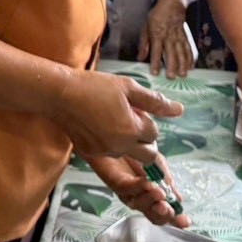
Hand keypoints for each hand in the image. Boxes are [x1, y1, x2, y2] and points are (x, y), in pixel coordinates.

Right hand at [49, 69, 184, 165]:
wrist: (61, 94)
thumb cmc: (95, 86)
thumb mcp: (128, 88)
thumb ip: (155, 101)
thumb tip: (180, 110)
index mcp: (131, 130)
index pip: (154, 133)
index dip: (147, 119)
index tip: (134, 108)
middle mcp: (120, 146)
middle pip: (148, 154)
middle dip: (145, 139)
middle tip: (132, 121)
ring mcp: (105, 152)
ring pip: (129, 154)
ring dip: (129, 142)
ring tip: (114, 120)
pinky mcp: (92, 154)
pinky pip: (112, 154)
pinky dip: (112, 144)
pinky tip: (101, 126)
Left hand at [86, 153, 189, 228]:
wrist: (113, 136)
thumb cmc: (135, 150)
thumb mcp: (157, 162)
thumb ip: (166, 179)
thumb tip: (178, 199)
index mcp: (153, 193)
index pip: (166, 211)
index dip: (176, 219)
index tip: (186, 221)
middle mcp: (140, 197)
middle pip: (152, 215)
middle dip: (162, 215)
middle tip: (168, 209)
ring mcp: (127, 192)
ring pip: (139, 204)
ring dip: (151, 200)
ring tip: (160, 194)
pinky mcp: (115, 182)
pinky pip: (128, 188)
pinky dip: (140, 186)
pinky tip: (148, 183)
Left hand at [138, 0, 192, 78]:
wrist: (172, 5)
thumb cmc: (157, 17)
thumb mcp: (145, 28)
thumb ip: (143, 44)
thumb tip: (140, 58)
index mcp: (157, 35)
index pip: (155, 51)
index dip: (155, 62)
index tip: (155, 72)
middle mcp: (168, 37)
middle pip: (171, 53)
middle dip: (172, 66)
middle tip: (172, 77)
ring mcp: (178, 37)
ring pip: (182, 52)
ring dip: (183, 64)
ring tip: (183, 74)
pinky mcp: (186, 36)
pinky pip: (189, 48)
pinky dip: (191, 58)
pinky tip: (191, 66)